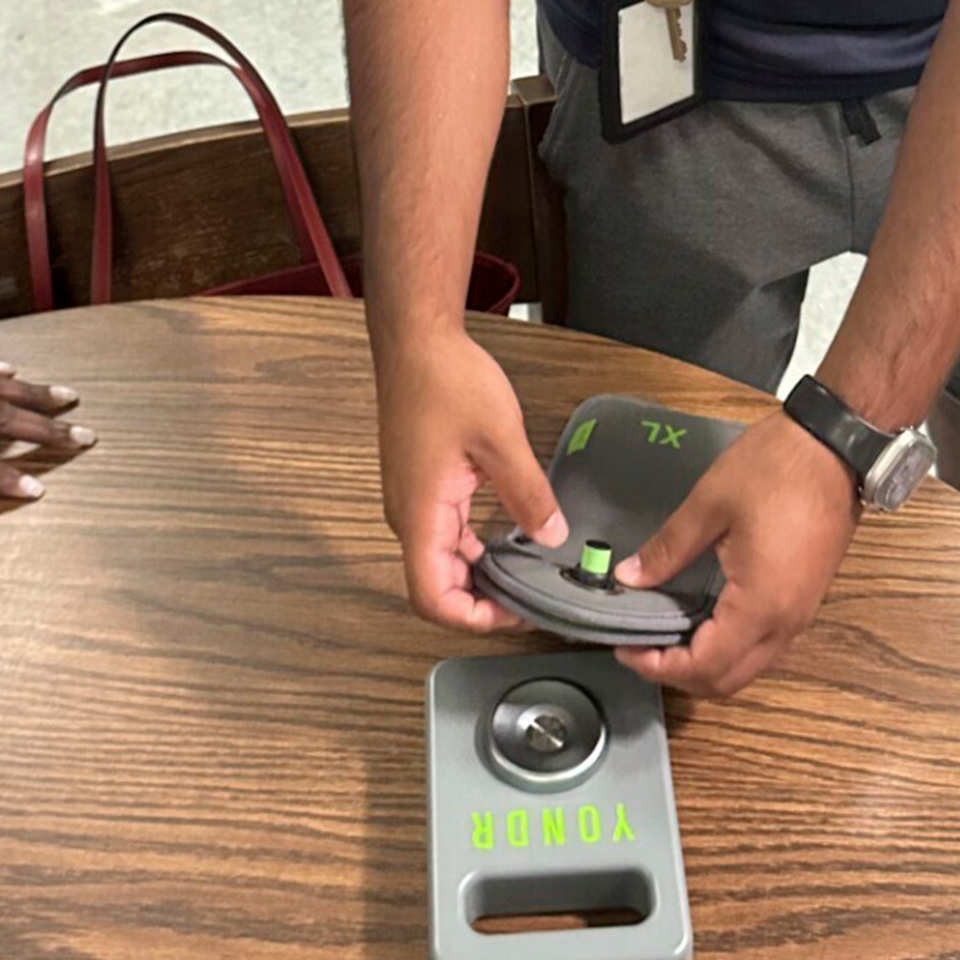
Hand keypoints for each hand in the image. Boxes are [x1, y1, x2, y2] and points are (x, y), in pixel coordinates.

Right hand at [372, 327, 567, 636]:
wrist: (416, 341)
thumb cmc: (444, 379)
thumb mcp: (500, 438)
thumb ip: (528, 494)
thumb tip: (550, 536)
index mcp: (420, 512)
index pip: (432, 597)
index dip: (471, 618)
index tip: (514, 613)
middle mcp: (409, 515)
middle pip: (437, 585)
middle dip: (483, 601)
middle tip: (532, 597)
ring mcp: (413, 500)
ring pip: (443, 560)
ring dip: (480, 573)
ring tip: (527, 571)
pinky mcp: (422, 485)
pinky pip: (445, 532)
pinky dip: (475, 546)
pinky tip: (508, 536)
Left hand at [613, 411, 859, 700]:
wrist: (835, 445)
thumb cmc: (775, 470)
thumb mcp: (710, 503)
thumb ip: (668, 548)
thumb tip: (629, 577)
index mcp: (760, 605)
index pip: (704, 666)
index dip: (659, 667)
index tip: (626, 649)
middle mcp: (785, 623)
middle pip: (728, 681)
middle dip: (680, 674)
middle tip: (641, 647)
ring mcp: (801, 614)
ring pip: (749, 667)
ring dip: (707, 665)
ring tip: (667, 635)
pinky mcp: (806, 600)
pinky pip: (764, 646)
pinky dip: (729, 648)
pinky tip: (704, 619)